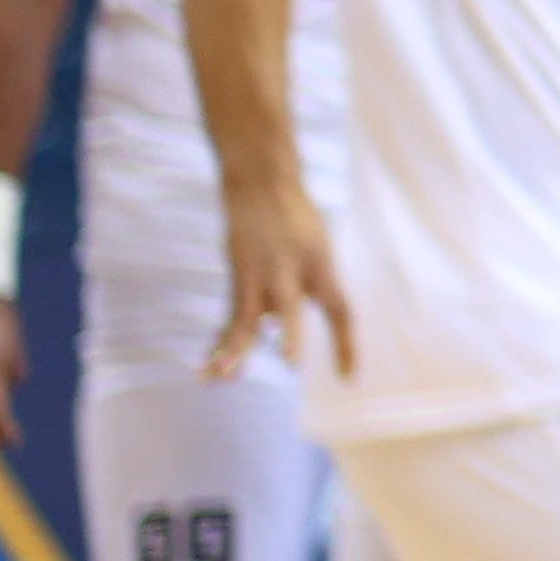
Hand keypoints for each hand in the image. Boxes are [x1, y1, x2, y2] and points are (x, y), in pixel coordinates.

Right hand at [209, 184, 352, 383]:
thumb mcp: (317, 246)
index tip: (349, 378)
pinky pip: (230, 315)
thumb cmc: (295, 219)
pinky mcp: (238, 274)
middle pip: (293, 307)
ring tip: (225, 376)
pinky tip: (210, 369)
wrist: (262, 182)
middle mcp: (292, 270)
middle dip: (290, 335)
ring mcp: (261, 272)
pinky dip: (221, 343)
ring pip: (249, 316)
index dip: (346, 344)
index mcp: (322, 264)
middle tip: (290, 362)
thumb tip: (279, 320)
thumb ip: (307, 284)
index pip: (341, 309)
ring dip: (236, 348)